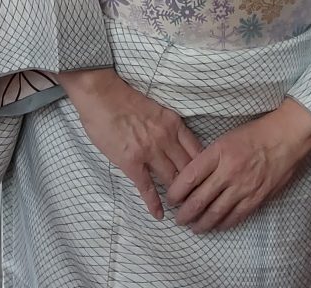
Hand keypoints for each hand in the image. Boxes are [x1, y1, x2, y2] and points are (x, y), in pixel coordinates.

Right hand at [58, 67, 202, 219]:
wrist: (103, 95)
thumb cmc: (126, 99)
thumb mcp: (158, 109)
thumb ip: (169, 127)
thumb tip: (177, 144)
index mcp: (174, 124)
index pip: (198, 151)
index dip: (204, 169)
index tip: (207, 181)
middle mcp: (167, 139)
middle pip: (188, 169)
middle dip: (195, 187)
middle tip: (198, 202)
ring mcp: (150, 151)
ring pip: (172, 179)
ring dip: (178, 196)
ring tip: (183, 211)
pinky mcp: (132, 162)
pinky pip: (147, 187)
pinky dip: (154, 203)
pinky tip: (159, 215)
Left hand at [166, 98, 310, 232]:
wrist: (286, 136)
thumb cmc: (255, 133)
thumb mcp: (226, 138)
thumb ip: (210, 158)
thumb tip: (193, 178)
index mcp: (218, 152)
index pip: (189, 177)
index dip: (176, 192)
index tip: (171, 198)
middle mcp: (229, 171)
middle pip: (199, 200)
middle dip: (185, 213)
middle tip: (179, 218)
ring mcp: (243, 187)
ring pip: (215, 213)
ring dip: (201, 223)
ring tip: (194, 227)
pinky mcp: (256, 197)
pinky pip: (235, 217)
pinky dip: (222, 224)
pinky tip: (216, 226)